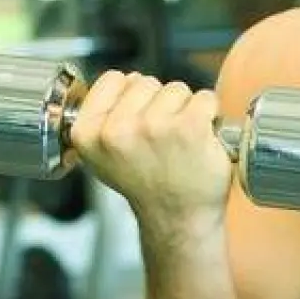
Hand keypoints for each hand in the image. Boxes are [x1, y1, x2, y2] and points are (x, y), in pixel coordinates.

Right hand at [69, 71, 232, 225]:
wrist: (178, 219)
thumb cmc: (148, 186)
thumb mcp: (103, 156)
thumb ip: (103, 118)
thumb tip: (123, 81)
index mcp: (88, 133)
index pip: (113, 79)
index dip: (132, 97)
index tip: (138, 124)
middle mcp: (117, 130)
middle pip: (146, 81)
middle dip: (159, 104)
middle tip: (162, 140)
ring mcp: (153, 127)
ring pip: (177, 88)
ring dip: (185, 110)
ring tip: (180, 143)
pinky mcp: (189, 128)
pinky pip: (205, 98)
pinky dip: (211, 115)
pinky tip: (201, 139)